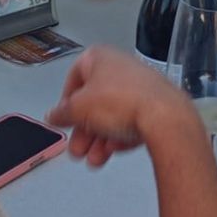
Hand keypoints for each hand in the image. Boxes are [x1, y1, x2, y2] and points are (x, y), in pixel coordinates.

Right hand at [47, 46, 197, 168]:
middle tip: (78, 148)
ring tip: (94, 158)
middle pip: (94, 102)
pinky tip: (115, 150)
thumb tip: (53, 115)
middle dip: (84, 130)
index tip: (64, 119)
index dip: (67, 102)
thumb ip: (61, 113)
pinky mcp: (155, 103)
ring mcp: (140, 85)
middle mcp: (120, 67)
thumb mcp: (78, 109)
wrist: (163, 116)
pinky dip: (120, 137)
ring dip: (100, 139)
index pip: (74, 79)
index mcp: (99, 57)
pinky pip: (131, 121)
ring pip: (113, 115)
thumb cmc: (124, 101)